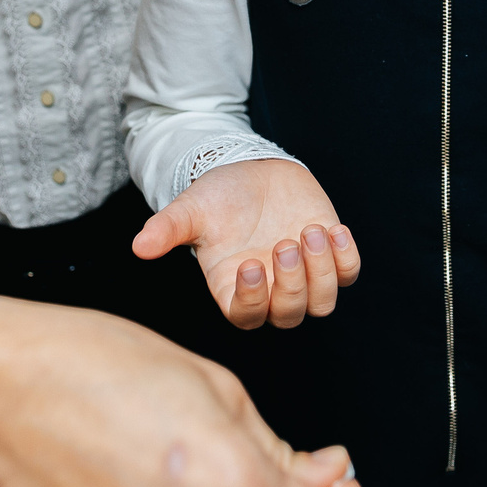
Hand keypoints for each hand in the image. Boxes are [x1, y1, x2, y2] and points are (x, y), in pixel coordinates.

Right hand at [135, 160, 359, 329]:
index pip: (247, 315)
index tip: (250, 265)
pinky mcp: (330, 256)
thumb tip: (139, 247)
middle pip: (289, 314)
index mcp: (235, 288)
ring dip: (322, 272)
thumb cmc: (219, 196)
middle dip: (292, 285)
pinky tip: (334, 229)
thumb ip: (167, 229)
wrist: (252, 171)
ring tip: (310, 231)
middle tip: (285, 245)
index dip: (253, 300)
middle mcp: (271, 289)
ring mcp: (304, 276)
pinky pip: (348, 274)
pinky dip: (346, 258)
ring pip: (322, 301)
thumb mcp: (191, 209)